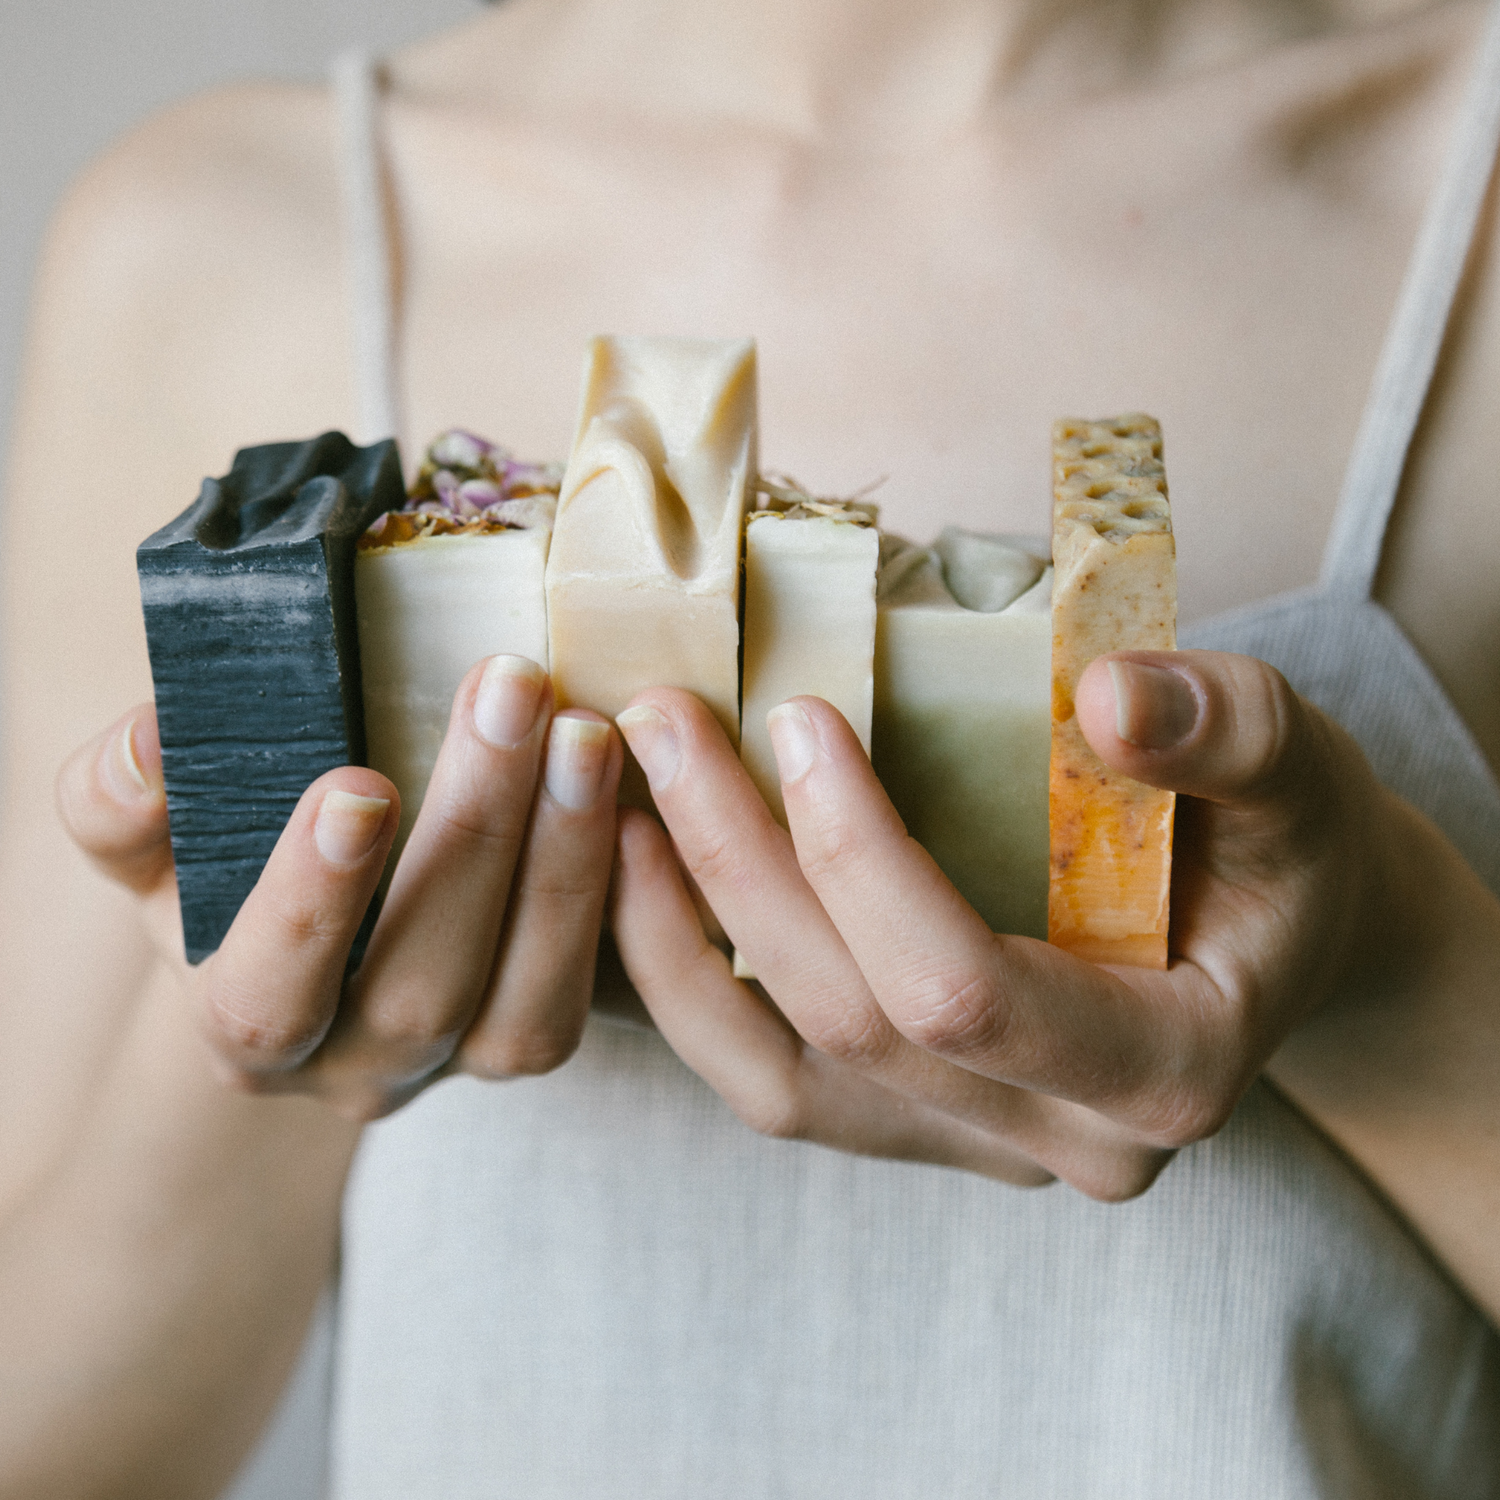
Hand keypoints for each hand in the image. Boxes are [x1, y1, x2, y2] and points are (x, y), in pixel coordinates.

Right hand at [56, 655, 622, 1118]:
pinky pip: (591, 994)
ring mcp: (459, 1064)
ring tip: (585, 735)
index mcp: (249, 1030)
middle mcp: (359, 1069)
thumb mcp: (151, 845)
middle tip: (510, 693)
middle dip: (475, 835)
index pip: (269, 996)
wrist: (308, 944)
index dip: (312, 904)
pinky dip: (618, 900)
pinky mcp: (536, 1035)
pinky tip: (635, 794)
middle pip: (423, 987)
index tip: (359, 787)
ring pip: (527, 1009)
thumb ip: (122, 804)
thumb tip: (150, 742)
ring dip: (565, 865)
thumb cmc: (226, 876)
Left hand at [610, 652, 1423, 1198]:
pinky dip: (690, 982)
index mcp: (1165, 1072)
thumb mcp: (1296, 764)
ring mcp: (974, 1148)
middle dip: (737, 862)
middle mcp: (1060, 1142)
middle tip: (660, 720)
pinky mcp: (913, 1123)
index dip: (859, 856)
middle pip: (850, 1021)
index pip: (963, 989)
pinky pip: (771, 1077)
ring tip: (612, 800)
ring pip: (780, 1075)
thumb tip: (1111, 701)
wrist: (1276, 931)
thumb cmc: (1283, 842)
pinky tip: (644, 877)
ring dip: (677, 937)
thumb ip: (1226, 731)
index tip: (794, 716)